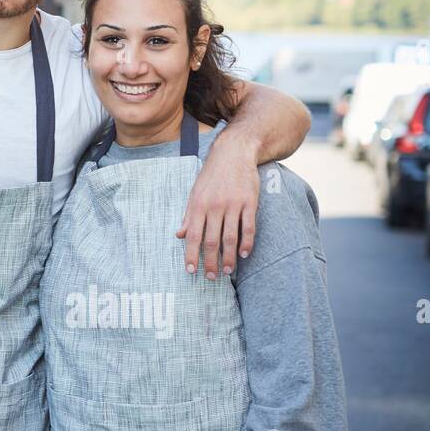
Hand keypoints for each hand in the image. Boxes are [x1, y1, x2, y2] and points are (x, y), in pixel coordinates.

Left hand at [176, 134, 258, 278]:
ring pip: (230, 237)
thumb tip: (179, 235)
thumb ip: (188, 215)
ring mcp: (233, 205)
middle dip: (210, 262)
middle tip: (211, 277)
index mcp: (198, 205)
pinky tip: (245, 254)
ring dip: (229, 257)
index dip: (191, 255)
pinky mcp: (250, 202)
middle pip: (211, 240)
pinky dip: (247, 242)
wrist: (233, 153)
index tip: (191, 271)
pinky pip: (249, 227)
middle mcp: (214, 206)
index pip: (193, 236)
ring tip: (228, 271)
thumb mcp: (195, 192)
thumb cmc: (211, 175)